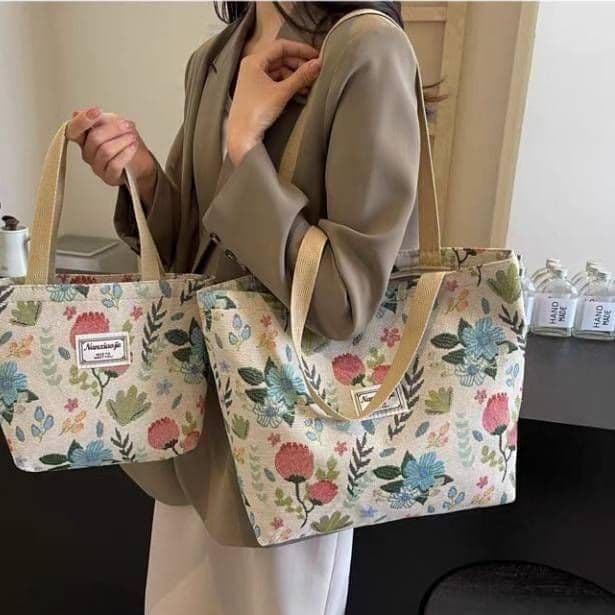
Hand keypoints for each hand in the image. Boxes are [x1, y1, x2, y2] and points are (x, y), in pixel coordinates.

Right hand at [67, 108, 156, 201]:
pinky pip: (114, 165)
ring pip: (105, 151)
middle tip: (127, 125)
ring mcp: (97, 167)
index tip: (96, 111)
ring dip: (122, 141)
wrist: (142, 162)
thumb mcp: (114, 124)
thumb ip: (98, 119)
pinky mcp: (109, 177)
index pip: (73, 130)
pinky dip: (126, 154)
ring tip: (132, 136)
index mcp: (84, 138)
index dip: (82, 121)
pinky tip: (132, 147)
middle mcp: (88, 153)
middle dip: (113, 129)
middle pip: (94, 139)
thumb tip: (78, 114)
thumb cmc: (126, 142)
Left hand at [227, 39, 320, 165]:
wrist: (242, 136)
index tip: (316, 55)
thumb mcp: (282, 92)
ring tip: (309, 85)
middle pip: (280, 58)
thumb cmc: (258, 110)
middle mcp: (252, 66)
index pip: (281, 46)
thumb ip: (301, 77)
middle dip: (298, 64)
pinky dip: (288, 85)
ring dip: (295, 76)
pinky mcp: (257, 92)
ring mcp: (254, 79)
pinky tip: (300, 92)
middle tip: (314, 71)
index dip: (300, 49)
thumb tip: (319, 64)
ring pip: (279, 71)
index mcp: (254, 60)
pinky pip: (275, 82)